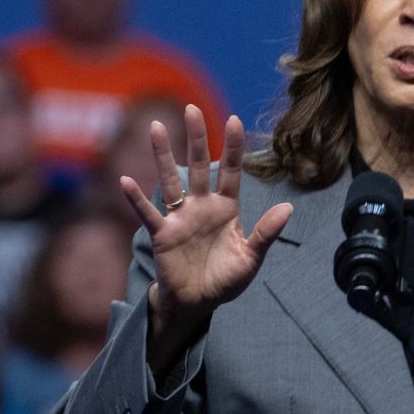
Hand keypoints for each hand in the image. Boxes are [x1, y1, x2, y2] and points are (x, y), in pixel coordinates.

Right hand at [120, 105, 292, 322]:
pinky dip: (136, 200)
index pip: (231, 172)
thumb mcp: (251, 259)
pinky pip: (148, 214)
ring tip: (157, 128)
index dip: (233, 147)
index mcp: (227, 210)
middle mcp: (202, 207)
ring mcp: (181, 219)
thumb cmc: (224, 281)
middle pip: (199, 166)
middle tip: (191, 108)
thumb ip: (266, 233)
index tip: (234, 120)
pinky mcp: (163, 235)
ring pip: (171, 180)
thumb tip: (288, 207)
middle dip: (196, 138)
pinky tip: (125, 182)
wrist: (197, 304)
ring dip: (163, 155)